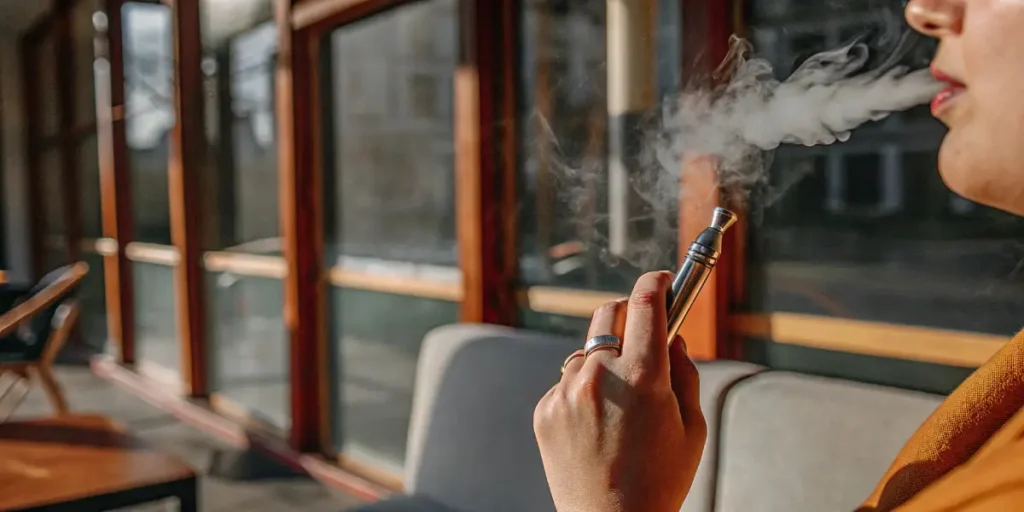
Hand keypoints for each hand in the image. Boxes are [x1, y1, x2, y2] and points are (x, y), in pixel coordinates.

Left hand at [533, 271, 706, 511]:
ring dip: (604, 360)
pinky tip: (596, 425)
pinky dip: (583, 391)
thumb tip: (671, 336)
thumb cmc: (661, 479)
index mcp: (643, 377)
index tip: (661, 279)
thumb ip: (683, 371)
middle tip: (640, 327)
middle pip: (608, 314)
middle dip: (627, 311)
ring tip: (620, 402)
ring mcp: (566, 392)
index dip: (656, 283)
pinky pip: (566, 383)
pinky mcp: (545, 410)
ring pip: (586, 352)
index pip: (646, 304)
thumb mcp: (692, 426)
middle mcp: (599, 376)